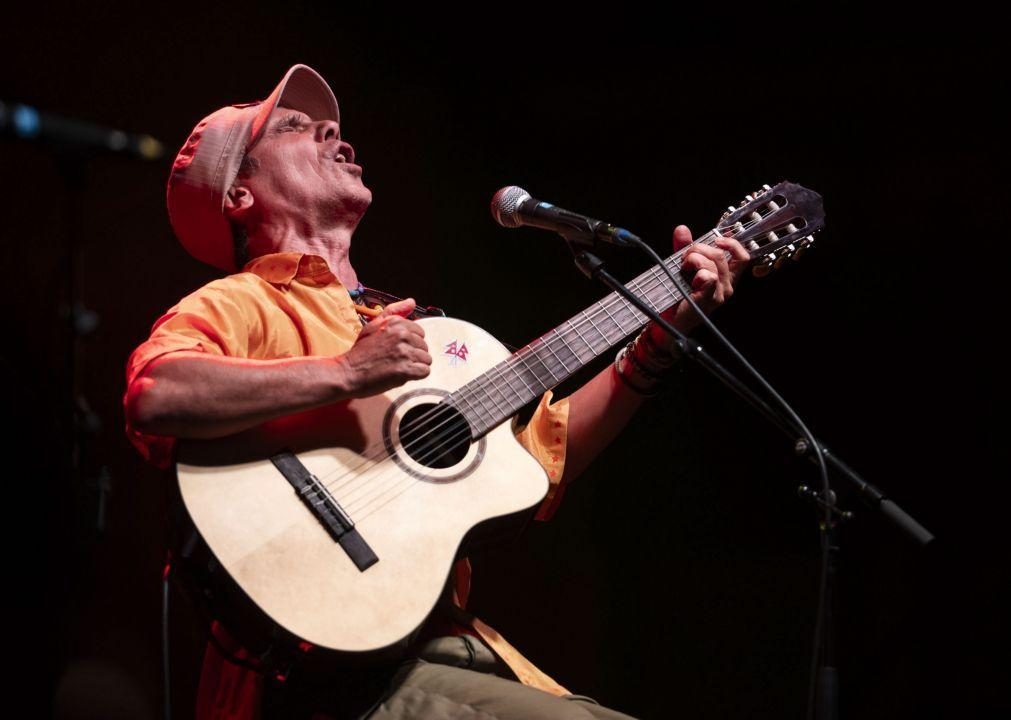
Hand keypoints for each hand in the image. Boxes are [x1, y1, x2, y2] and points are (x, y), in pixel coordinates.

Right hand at [338, 298, 432, 396]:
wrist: (348, 372)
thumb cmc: (360, 351)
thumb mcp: (373, 325)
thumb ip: (394, 312)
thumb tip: (412, 302)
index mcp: (396, 322)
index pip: (420, 332)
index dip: (410, 343)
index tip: (397, 348)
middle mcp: (402, 335)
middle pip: (424, 346)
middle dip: (413, 354)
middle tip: (395, 359)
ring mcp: (404, 352)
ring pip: (426, 359)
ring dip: (415, 365)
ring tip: (398, 367)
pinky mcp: (405, 369)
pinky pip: (425, 371)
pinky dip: (416, 375)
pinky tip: (403, 374)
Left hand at [656, 224, 749, 338]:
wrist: (669, 320)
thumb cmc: (679, 294)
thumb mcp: (683, 265)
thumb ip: (684, 247)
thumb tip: (682, 229)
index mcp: (726, 277)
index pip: (742, 256)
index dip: (732, 243)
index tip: (716, 239)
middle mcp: (728, 285)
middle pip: (721, 255)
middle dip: (699, 249)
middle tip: (685, 257)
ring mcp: (720, 293)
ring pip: (713, 263)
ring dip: (694, 259)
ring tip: (683, 268)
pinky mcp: (710, 300)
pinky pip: (709, 277)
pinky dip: (696, 272)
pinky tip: (689, 279)